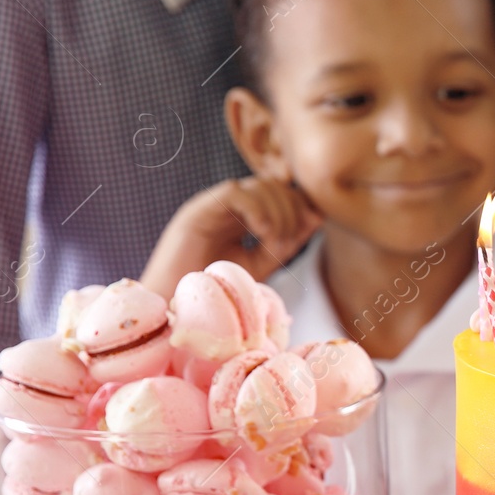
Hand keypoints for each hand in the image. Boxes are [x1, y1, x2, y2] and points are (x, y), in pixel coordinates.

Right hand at [141, 177, 321, 297]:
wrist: (177, 309)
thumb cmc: (217, 292)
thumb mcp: (262, 264)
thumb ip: (288, 241)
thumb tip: (317, 216)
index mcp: (242, 217)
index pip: (281, 193)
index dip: (301, 204)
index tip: (310, 228)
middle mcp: (227, 208)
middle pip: (273, 185)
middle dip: (292, 209)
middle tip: (287, 241)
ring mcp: (211, 207)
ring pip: (258, 186)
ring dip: (278, 213)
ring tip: (273, 242)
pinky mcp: (196, 212)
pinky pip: (235, 192)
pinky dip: (258, 209)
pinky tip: (261, 233)